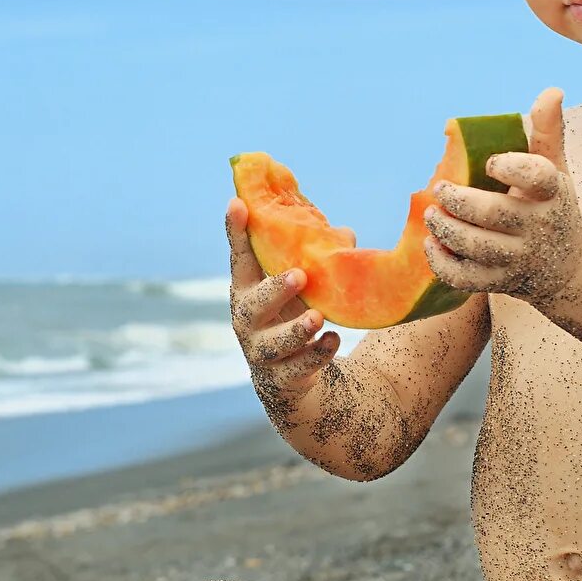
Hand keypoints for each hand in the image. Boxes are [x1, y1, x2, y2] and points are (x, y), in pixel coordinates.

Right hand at [225, 197, 340, 399]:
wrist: (287, 375)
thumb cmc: (291, 314)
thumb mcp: (301, 285)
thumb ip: (316, 259)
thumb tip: (345, 234)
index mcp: (249, 289)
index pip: (240, 258)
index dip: (236, 232)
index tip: (238, 204)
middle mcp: (248, 320)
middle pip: (253, 305)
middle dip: (275, 290)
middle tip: (299, 276)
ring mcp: (261, 351)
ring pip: (274, 342)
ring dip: (296, 329)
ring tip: (317, 317)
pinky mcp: (281, 377)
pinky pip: (298, 367)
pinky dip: (316, 355)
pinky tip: (333, 341)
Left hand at [420, 87, 581, 304]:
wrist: (565, 267)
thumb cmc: (550, 206)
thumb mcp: (555, 170)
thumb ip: (547, 132)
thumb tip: (551, 91)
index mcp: (552, 192)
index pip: (537, 177)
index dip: (512, 167)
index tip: (491, 162)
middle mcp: (538, 226)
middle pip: (495, 214)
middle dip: (459, 200)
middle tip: (440, 188)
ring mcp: (519, 258)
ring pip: (476, 246)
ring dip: (446, 229)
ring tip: (431, 213)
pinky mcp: (499, 281)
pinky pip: (465, 278)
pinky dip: (442, 263)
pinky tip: (431, 244)